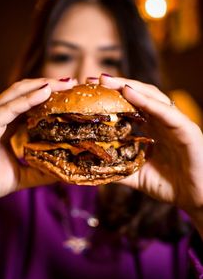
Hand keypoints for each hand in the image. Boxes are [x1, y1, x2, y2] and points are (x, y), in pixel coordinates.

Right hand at [0, 77, 76, 208]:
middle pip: (26, 91)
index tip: (71, 92)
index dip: (49, 95)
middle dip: (50, 84)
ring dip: (42, 85)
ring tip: (65, 82)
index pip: (29, 102)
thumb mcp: (21, 175)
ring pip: (18, 92)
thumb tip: (63, 172)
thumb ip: (40, 171)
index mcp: (5, 124)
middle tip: (72, 82)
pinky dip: (28, 98)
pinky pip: (9, 108)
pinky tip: (45, 92)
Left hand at [89, 75, 202, 228]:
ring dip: (128, 86)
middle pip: (137, 96)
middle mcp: (162, 121)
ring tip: (106, 80)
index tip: (87, 93)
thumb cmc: (171, 185)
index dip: (110, 98)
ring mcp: (174, 122)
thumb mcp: (137, 176)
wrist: (198, 199)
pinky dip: (147, 101)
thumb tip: (93, 169)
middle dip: (115, 86)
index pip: (129, 107)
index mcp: (152, 129)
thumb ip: (118, 170)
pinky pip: (165, 111)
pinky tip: (129, 92)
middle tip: (91, 80)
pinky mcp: (186, 128)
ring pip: (151, 97)